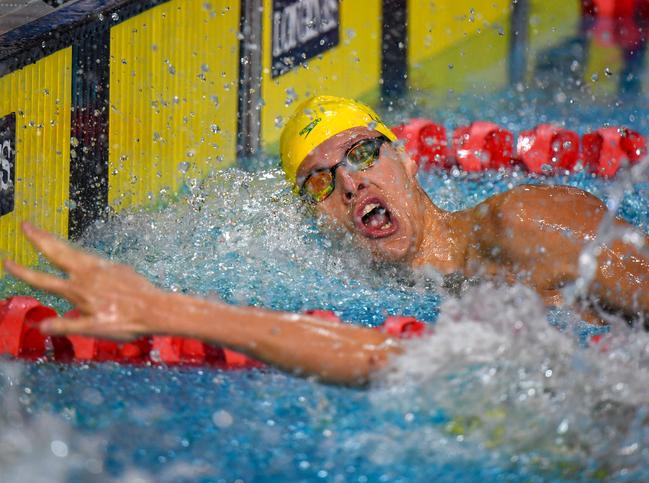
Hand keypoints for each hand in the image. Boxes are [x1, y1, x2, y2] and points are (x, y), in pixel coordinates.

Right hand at [3, 223, 162, 339]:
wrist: (156, 309)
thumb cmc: (126, 323)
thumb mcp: (93, 330)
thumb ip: (66, 326)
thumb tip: (40, 327)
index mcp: (77, 291)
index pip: (43, 280)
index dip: (23, 271)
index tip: (8, 261)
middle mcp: (87, 275)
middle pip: (57, 253)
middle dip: (39, 238)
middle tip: (25, 224)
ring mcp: (103, 268)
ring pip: (74, 251)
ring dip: (57, 241)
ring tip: (44, 233)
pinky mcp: (116, 267)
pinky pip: (92, 257)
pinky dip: (78, 252)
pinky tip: (76, 253)